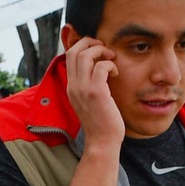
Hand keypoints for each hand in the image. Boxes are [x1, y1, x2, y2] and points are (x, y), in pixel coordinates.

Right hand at [63, 36, 124, 150]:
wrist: (102, 143)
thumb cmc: (101, 123)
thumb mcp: (89, 101)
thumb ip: (89, 85)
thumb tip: (99, 69)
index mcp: (71, 87)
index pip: (68, 55)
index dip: (83, 46)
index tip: (98, 50)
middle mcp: (73, 86)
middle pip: (73, 50)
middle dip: (90, 42)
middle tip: (104, 48)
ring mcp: (83, 89)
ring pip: (85, 55)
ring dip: (101, 51)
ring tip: (112, 58)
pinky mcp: (96, 93)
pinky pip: (101, 66)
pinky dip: (110, 64)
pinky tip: (116, 74)